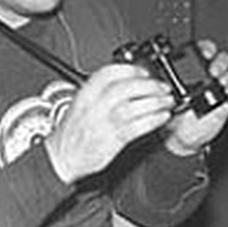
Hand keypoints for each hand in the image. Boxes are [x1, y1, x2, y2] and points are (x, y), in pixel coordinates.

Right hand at [45, 63, 174, 183]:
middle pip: (126, 88)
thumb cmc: (72, 131)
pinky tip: (162, 117)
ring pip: (134, 107)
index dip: (131, 70)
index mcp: (86, 93)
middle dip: (149, 86)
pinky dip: (153, 120)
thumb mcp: (81, 103)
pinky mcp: (113, 140)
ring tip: (166, 102)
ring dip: (155, 102)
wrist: (61, 156)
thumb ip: (101, 91)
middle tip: (162, 88)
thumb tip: (129, 82)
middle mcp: (94, 106)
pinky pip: (138, 127)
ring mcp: (104, 123)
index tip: (144, 73)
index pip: (110, 73)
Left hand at [164, 39, 227, 155]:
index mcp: (192, 68)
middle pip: (223, 59)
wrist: (180, 135)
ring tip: (223, 84)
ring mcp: (220, 87)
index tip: (205, 54)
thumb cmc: (171, 114)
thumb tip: (164, 81)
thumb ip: (166, 87)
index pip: (204, 50)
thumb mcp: (165, 97)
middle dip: (221, 63)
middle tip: (214, 73)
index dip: (207, 49)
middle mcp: (208, 75)